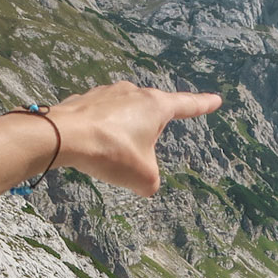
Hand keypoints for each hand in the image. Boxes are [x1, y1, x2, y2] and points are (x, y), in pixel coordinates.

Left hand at [45, 81, 221, 196]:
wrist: (62, 136)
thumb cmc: (110, 152)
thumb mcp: (142, 177)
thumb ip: (152, 181)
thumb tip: (147, 184)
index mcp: (155, 106)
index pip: (187, 105)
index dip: (203, 105)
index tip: (215, 100)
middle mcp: (133, 93)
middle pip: (150, 112)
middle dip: (148, 132)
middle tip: (139, 152)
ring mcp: (107, 93)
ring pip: (122, 115)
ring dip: (120, 135)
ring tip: (109, 155)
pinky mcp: (84, 100)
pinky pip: (98, 119)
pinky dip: (98, 134)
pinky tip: (90, 147)